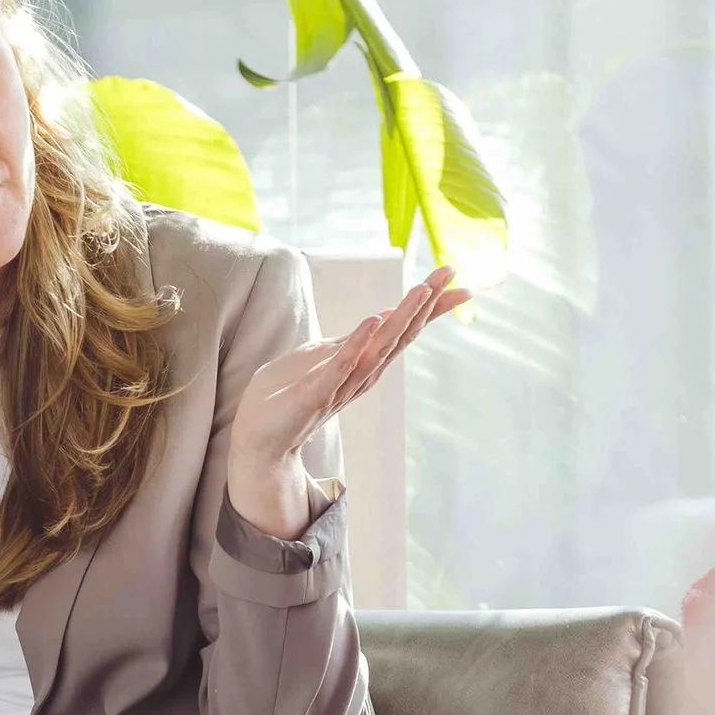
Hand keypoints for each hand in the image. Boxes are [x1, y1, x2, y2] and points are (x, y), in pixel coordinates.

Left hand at [224, 266, 469, 538]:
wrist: (256, 441)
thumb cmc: (284, 397)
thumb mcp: (321, 358)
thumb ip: (352, 341)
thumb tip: (382, 317)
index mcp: (360, 363)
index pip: (401, 330)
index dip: (429, 305)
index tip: (457, 279)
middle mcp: (358, 374)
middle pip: (399, 335)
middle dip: (425, 304)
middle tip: (451, 274)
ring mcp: (338, 385)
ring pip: (377, 348)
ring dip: (400, 318)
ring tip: (422, 290)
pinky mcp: (312, 394)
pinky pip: (339, 367)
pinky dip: (357, 344)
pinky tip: (373, 320)